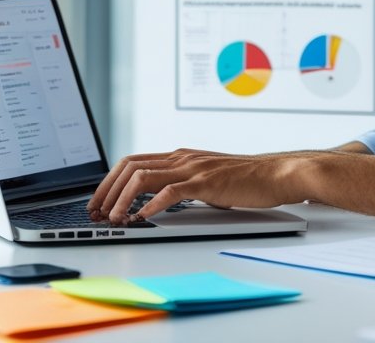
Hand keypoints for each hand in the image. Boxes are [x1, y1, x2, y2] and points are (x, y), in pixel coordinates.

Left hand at [87, 149, 314, 224]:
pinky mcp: (206, 182)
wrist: (278, 174)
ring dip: (122, 199)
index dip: (110, 181)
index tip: (98, 202)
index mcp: (181, 156)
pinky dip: (151, 205)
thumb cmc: (248, 180)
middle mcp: (183, 157)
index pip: (133, 161)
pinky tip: (142, 218)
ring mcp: (194, 168)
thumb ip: (186, 184)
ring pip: (143, 176)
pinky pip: (170, 191)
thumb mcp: (208, 178)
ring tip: (114, 218)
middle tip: (95, 212)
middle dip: (106, 190)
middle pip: (129, 165)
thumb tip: (160, 202)